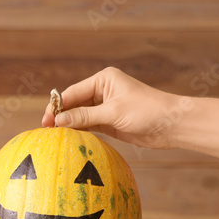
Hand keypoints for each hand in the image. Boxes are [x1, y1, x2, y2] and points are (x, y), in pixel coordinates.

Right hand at [41, 67, 184, 149]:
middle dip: (61, 116)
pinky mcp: (109, 121)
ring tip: (53, 136)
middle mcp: (102, 91)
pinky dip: (79, 131)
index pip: (73, 93)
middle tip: (46, 130)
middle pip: (74, 104)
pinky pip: (88, 125)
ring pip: (80, 115)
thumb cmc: (146, 112)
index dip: (57, 107)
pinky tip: (68, 138)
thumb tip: (58, 120)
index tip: (46, 121)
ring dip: (69, 125)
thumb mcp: (113, 113)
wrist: (171, 124)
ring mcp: (105, 106)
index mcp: (103, 80)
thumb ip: (84, 117)